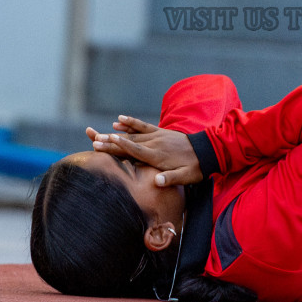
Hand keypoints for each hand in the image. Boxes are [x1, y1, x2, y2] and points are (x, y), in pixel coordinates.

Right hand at [87, 115, 203, 186]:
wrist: (208, 151)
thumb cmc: (195, 167)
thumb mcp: (186, 177)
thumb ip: (170, 178)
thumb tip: (156, 182)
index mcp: (158, 155)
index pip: (135, 149)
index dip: (120, 145)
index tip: (107, 140)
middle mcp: (154, 143)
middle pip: (128, 141)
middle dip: (110, 141)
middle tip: (93, 139)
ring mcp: (157, 135)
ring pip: (132, 134)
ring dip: (114, 133)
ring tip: (99, 133)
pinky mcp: (160, 131)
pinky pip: (143, 125)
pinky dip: (130, 122)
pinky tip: (118, 120)